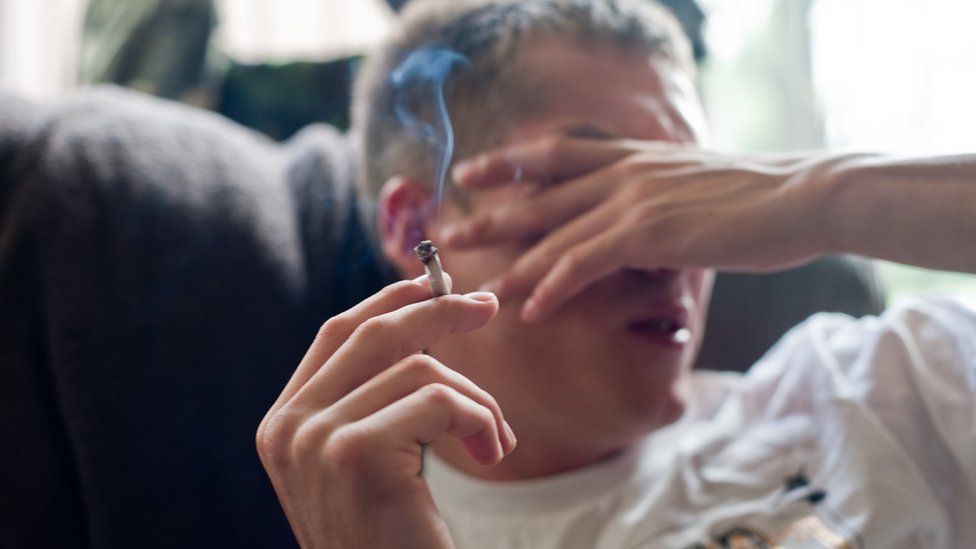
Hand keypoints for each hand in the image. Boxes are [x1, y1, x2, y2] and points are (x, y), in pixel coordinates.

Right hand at [257, 276, 515, 548]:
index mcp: (283, 423)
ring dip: (476, 396)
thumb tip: (424, 317)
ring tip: (494, 438)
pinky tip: (492, 452)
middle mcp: (287, 427)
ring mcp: (315, 440)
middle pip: (373, 333)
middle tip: (489, 305)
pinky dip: (481, 417)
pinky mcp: (356, 454)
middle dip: (437, 309)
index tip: (435, 285)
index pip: (336, 333)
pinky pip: (440, 398)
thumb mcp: (371, 461)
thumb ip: (375, 398)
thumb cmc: (392, 538)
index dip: (390, 301)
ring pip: (419, 367)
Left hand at [443, 136, 826, 320]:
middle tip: (449, 231)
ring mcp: (632, 200)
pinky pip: (584, 263)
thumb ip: (660, 193)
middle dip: (490, 213)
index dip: (510, 161)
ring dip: (512, 264)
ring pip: (554, 233)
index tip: (474, 170)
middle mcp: (623, 172)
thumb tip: (645, 217)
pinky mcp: (647, 233)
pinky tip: (531, 310)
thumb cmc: (760, 198)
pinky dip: (553, 287)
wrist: (804, 197)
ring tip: (478, 288)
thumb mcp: (698, 182)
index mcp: (633, 156)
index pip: (556, 152)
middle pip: (539, 192)